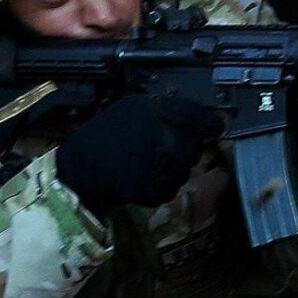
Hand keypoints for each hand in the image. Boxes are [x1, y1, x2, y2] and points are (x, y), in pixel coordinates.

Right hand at [53, 93, 224, 209]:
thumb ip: (166, 108)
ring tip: (148, 160)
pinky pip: (173, 186)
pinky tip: (143, 174)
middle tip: (166, 145)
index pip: (202, 118)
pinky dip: (163, 182)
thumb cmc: (107, 134)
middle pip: (196, 145)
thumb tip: (199, 113)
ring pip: (186, 167)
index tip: (214, 126)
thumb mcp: (133, 107)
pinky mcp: (160, 190)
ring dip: (175, 165)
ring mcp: (164, 167)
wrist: (83, 168)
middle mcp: (166, 138)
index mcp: (159, 113)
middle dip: (186, 146)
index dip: (211, 123)